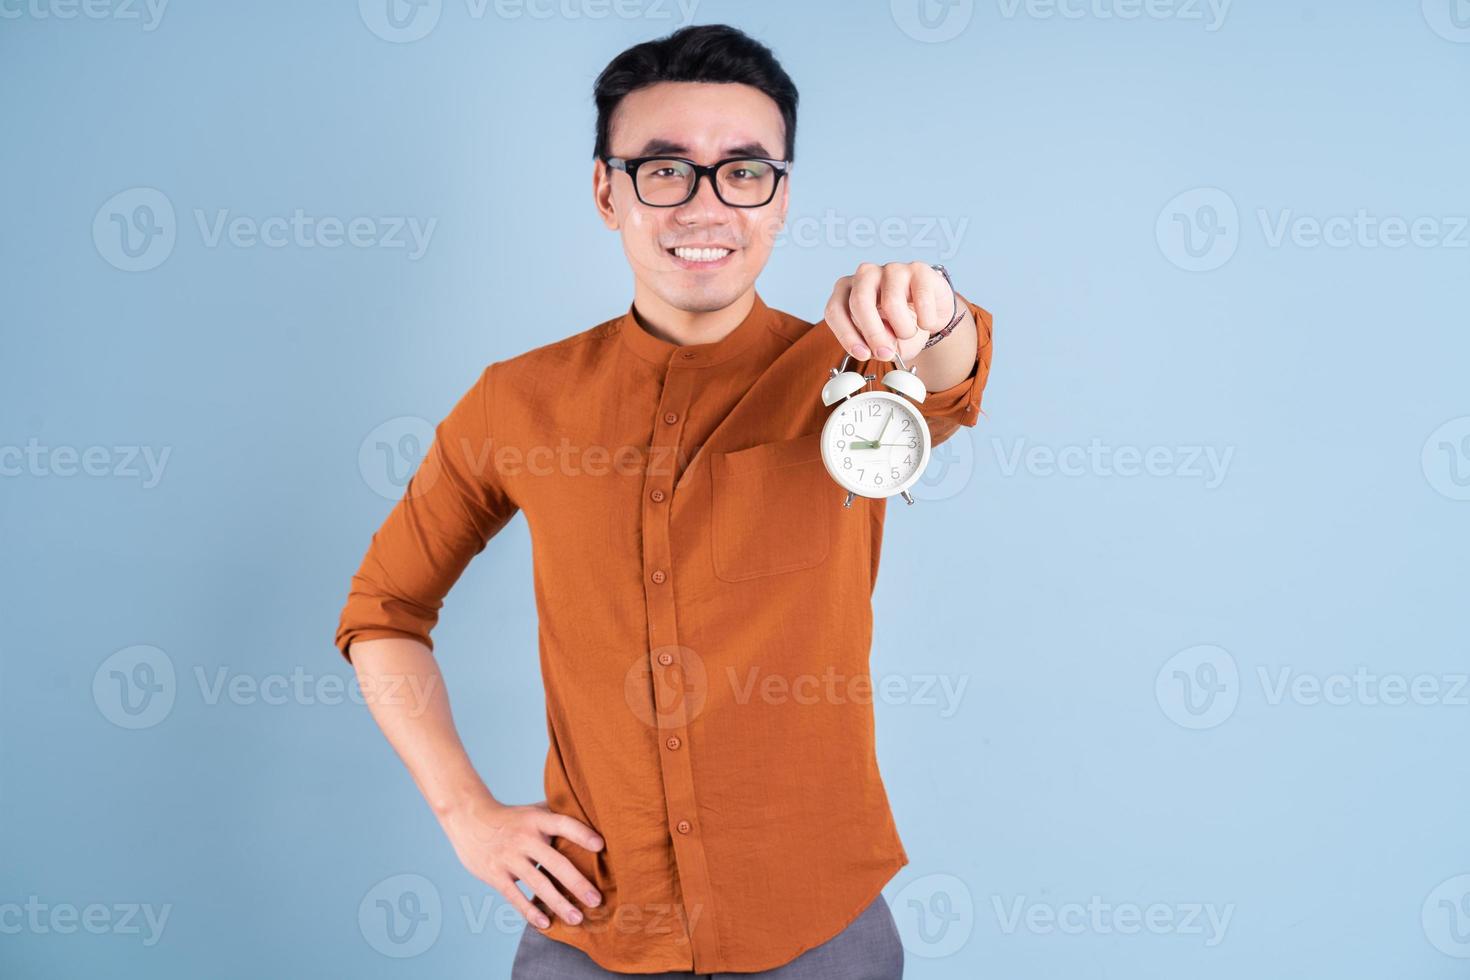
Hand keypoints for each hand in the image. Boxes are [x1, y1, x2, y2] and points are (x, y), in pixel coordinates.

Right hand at [440, 793, 604, 929]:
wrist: (468, 819)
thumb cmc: (511, 817)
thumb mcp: (533, 810)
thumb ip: (558, 814)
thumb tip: (592, 817)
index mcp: (537, 820)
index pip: (563, 824)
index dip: (582, 834)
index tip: (601, 846)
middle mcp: (525, 838)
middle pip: (555, 862)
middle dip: (577, 883)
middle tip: (596, 900)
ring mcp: (509, 857)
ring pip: (538, 884)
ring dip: (559, 904)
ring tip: (577, 918)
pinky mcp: (496, 874)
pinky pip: (515, 896)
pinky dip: (530, 911)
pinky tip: (546, 924)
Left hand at [825, 261, 954, 363]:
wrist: (929, 314)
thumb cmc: (898, 325)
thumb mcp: (879, 342)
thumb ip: (873, 345)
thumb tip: (879, 349)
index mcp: (847, 291)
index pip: (835, 310)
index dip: (847, 335)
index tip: (862, 354)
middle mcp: (866, 275)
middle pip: (859, 302)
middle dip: (873, 334)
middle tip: (885, 353)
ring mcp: (892, 269)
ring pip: (891, 302)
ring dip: (903, 329)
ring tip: (908, 334)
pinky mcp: (918, 269)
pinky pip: (921, 299)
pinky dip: (925, 320)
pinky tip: (925, 323)